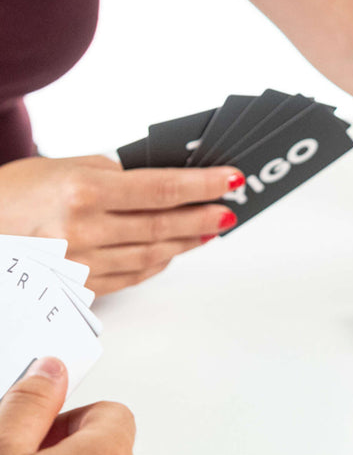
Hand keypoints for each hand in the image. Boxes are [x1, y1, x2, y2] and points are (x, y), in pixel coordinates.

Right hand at [0, 155, 244, 294]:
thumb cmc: (13, 194)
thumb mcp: (60, 167)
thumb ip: (110, 174)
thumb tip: (159, 182)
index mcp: (81, 193)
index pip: (159, 189)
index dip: (200, 185)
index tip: (229, 180)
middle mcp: (85, 231)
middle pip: (161, 225)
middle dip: (202, 218)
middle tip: (227, 211)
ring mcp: (84, 265)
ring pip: (152, 254)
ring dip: (186, 241)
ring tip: (210, 229)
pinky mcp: (82, 287)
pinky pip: (133, 275)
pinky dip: (159, 262)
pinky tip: (175, 249)